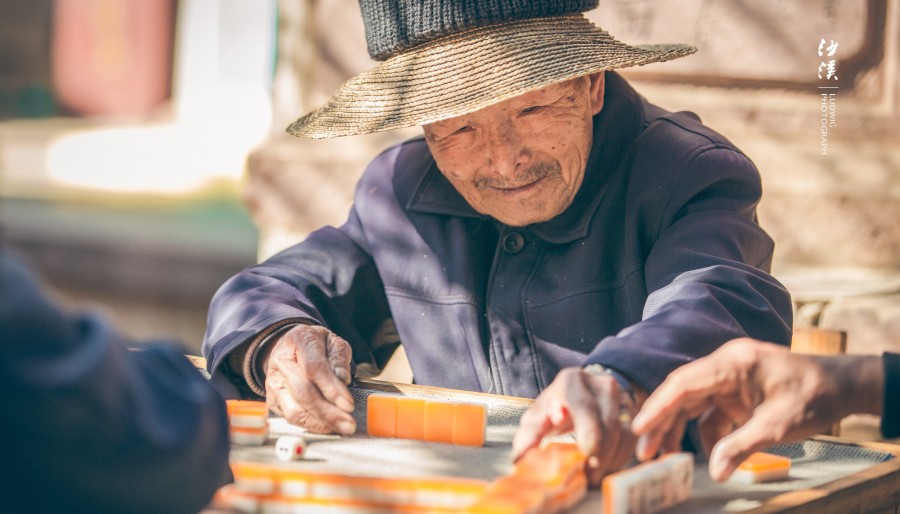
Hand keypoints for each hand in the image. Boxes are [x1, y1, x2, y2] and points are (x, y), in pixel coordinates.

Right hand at [263, 324, 356, 434]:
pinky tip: (327, 426)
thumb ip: (339, 358)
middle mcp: (282, 362)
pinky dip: (310, 426)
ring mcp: (274, 383)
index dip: (332, 389)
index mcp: (299, 341)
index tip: (349, 404)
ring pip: (294, 410)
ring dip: (320, 424)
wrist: (289, 347)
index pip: (314, 368)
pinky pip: (290, 418)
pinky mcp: (273, 400)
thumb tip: (343, 379)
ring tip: (341, 427)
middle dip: (329, 413)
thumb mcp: (333, 341)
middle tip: (349, 424)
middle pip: (303, 393)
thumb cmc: (315, 345)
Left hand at [512, 367, 640, 485]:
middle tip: (588, 476)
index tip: (588, 451)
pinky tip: (607, 468)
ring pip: (623, 433)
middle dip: (600, 453)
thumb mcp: (538, 416)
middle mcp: (601, 384)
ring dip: (610, 459)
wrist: (582, 394)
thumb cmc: (554, 409)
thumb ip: (530, 434)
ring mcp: (621, 397)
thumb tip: (521, 456)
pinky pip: (633, 439)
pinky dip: (621, 458)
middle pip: (608, 422)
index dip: (588, 429)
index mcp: (572, 381)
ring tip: (594, 477)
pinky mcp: (634, 412)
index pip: (583, 405)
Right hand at [631, 338, 881, 480]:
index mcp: (733, 363)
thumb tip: (715, 471)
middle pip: (682, 393)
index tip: (640, 428)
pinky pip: (710, 409)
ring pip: (692, 402)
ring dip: (679, 427)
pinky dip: (704, 430)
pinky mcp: (736, 389)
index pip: (684, 383)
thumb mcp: (778, 426)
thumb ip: (741, 446)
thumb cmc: (815, 397)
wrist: (844, 386)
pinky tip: (706, 453)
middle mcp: (725, 364)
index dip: (658, 406)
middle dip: (662, 421)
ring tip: (665, 455)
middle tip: (646, 450)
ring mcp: (729, 376)